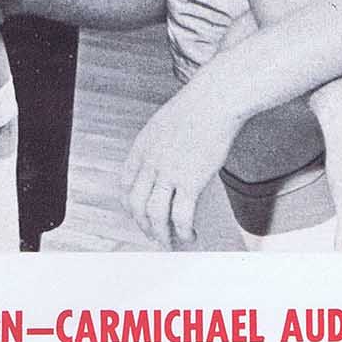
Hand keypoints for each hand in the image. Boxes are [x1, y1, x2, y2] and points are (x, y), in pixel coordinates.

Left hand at [122, 72, 240, 247]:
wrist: (215, 99)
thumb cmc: (198, 107)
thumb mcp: (166, 123)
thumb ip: (160, 146)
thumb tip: (167, 166)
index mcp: (142, 146)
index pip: (126, 184)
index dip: (131, 205)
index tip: (140, 215)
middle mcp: (151, 161)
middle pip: (136, 204)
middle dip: (144, 225)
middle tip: (155, 235)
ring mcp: (169, 172)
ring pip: (155, 215)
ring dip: (162, 235)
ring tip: (172, 242)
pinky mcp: (190, 181)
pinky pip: (180, 216)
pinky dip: (182, 231)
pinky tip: (189, 234)